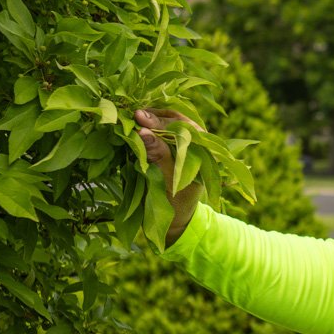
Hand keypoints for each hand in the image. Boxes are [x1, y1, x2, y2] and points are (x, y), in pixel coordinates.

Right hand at [135, 108, 204, 245]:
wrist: (175, 219)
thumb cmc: (176, 202)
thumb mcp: (168, 180)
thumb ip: (158, 154)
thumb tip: (142, 131)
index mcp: (204, 148)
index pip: (182, 124)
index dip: (159, 120)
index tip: (139, 117)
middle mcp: (195, 141)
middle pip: (173, 118)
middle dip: (152, 115)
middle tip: (131, 114)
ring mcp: (182, 142)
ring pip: (164, 122)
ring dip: (148, 118)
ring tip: (130, 116)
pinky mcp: (169, 146)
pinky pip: (157, 131)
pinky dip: (145, 127)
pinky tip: (132, 124)